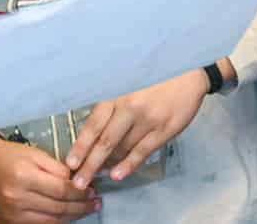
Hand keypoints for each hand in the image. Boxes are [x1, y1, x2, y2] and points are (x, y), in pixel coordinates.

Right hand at [0, 134, 96, 223]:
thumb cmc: (7, 155)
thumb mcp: (32, 153)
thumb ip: (55, 167)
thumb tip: (77, 180)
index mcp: (23, 176)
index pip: (61, 190)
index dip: (80, 192)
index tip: (93, 189)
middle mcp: (17, 198)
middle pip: (59, 208)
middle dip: (81, 206)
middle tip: (95, 201)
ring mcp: (13, 213)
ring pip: (52, 221)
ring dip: (73, 216)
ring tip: (87, 209)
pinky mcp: (10, 222)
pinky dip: (57, 222)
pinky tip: (68, 215)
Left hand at [65, 69, 206, 189]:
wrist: (187, 73)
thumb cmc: (152, 78)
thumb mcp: (127, 85)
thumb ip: (111, 105)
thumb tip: (94, 134)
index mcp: (116, 94)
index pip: (93, 124)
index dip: (81, 146)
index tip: (69, 163)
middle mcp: (129, 107)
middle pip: (104, 141)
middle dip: (89, 164)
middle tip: (78, 182)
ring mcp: (147, 120)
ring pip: (122, 149)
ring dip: (107, 166)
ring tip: (95, 179)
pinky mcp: (164, 130)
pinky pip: (142, 152)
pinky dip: (128, 165)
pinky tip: (117, 175)